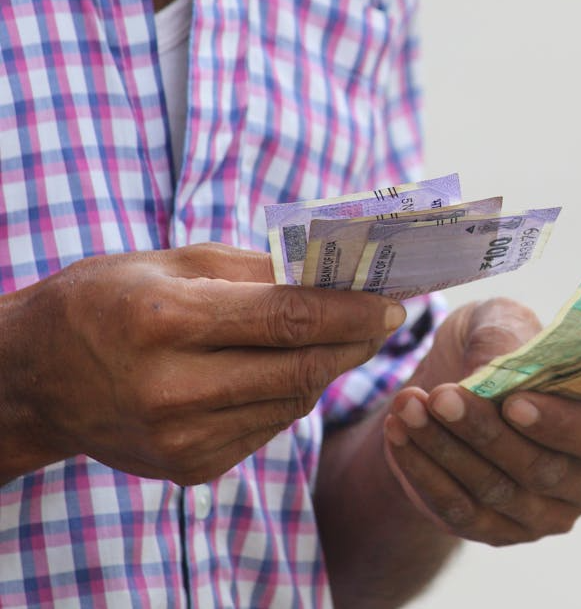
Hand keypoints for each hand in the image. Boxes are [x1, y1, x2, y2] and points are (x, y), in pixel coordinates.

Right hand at [0, 243, 403, 484]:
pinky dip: (287, 396)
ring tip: (338, 337)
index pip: (290, 318)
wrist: (36, 377)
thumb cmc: (108, 300)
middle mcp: (174, 389)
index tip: (394, 302)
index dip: (353, 311)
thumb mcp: (174, 262)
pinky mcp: (189, 468)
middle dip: (355, 341)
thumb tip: (337, 275)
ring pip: (292, 403)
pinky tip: (282, 370)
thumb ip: (259, 270)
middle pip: (302, 369)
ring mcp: (181, 439)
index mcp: (167, 321)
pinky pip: (267, 428)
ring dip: (325, 368)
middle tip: (385, 318)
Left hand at [382, 299, 580, 545]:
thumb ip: (504, 333)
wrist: (455, 391)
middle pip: (543, 468)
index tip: (513, 402)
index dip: (561, 423)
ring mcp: (551, 514)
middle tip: (441, 396)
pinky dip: (424, 472)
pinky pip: (461, 511)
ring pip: (497, 492)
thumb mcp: (501, 320)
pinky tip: (399, 433)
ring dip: (445, 449)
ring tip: (408, 405)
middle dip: (485, 432)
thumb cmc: (498, 346)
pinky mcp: (503, 532)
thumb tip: (492, 365)